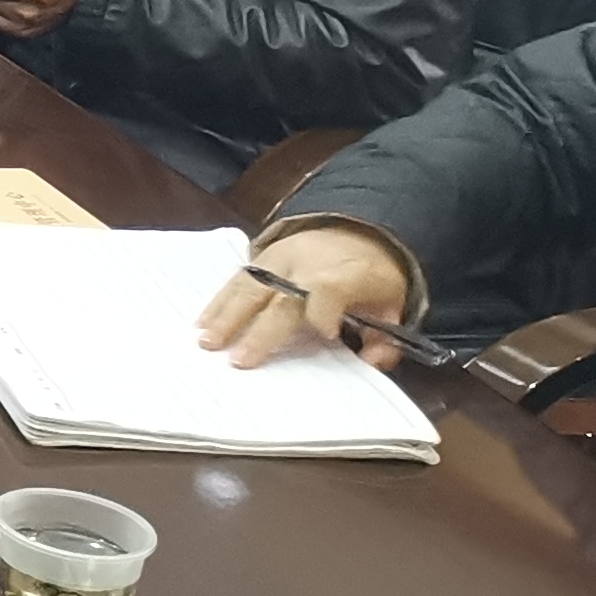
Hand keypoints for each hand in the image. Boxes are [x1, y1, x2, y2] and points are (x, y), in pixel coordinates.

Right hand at [198, 225, 414, 370]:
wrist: (355, 232)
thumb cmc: (371, 278)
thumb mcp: (393, 304)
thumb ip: (384, 339)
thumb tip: (369, 362)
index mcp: (344, 273)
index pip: (329, 289)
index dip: (325, 312)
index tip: (326, 335)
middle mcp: (306, 264)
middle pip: (281, 296)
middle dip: (260, 330)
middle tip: (239, 361)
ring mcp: (278, 259)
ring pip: (250, 286)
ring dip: (226, 317)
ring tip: (207, 342)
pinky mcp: (260, 258)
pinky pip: (236, 280)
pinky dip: (217, 303)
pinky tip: (202, 323)